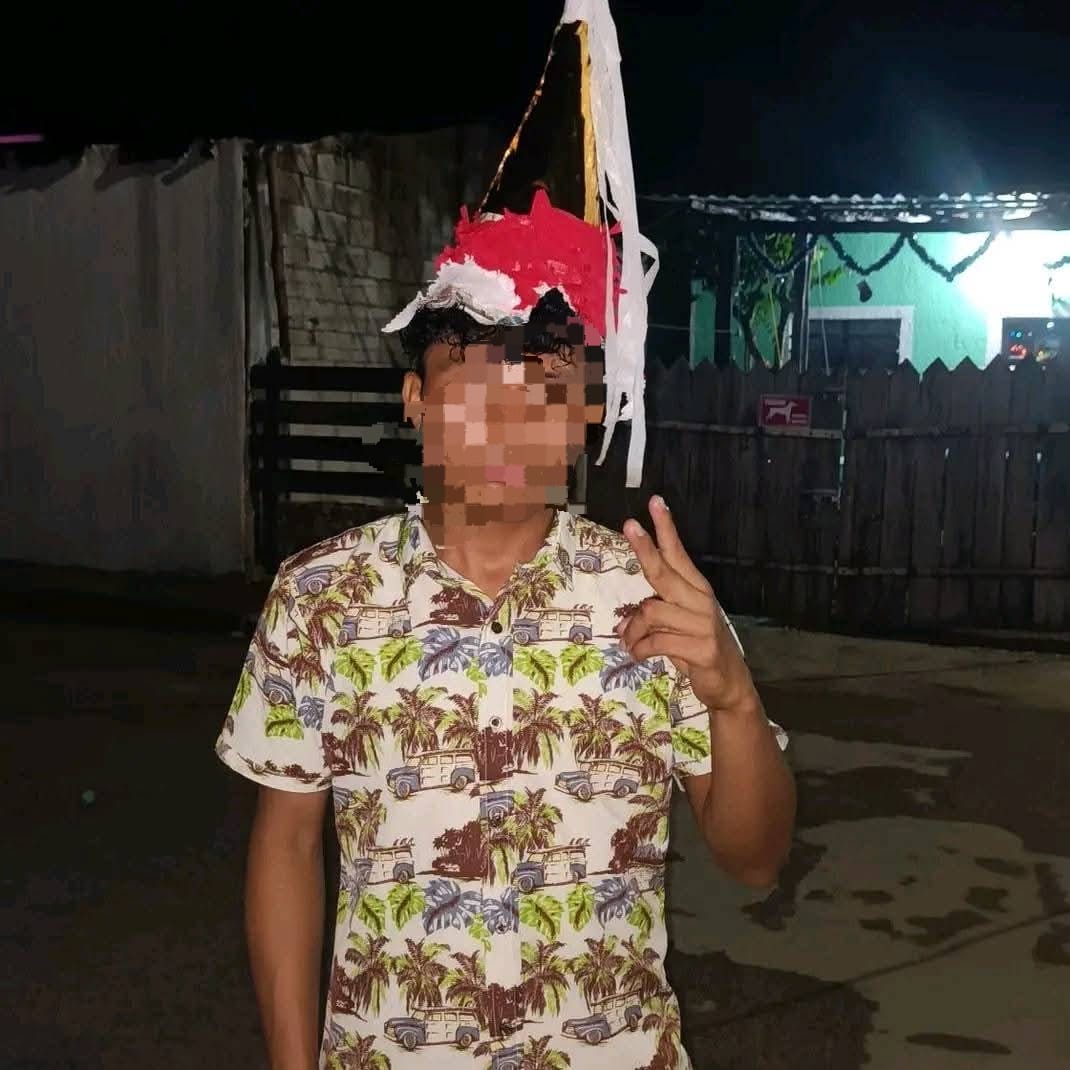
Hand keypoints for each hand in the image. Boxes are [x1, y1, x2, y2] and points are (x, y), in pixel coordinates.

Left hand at [617, 495, 759, 716]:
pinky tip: (638, 655)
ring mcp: (702, 624)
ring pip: (652, 612)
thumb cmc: (698, 649)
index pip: (678, 554)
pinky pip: (657, 642)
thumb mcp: (676, 627)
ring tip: (630, 642)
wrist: (728, 684)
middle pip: (665, 571)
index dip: (666, 529)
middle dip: (645, 548)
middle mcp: (700, 601)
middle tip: (629, 525)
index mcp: (695, 590)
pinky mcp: (700, 648)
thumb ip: (652, 618)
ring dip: (633, 630)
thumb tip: (622, 622)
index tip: (655, 503)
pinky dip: (640, 649)